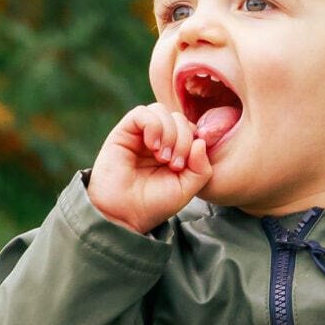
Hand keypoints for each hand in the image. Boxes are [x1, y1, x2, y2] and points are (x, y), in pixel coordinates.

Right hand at [87, 102, 212, 234]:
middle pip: (178, 118)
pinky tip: (151, 146)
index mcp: (174, 149)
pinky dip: (152, 126)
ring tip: (162, 157)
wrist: (126, 214)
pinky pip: (141, 113)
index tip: (185, 166)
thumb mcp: (187, 189)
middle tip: (174, 164)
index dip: (193, 141)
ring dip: (168, 133)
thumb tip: (201, 142)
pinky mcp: (123, 132)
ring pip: (161, 111)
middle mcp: (158, 139)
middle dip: (182, 139)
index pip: (191, 128)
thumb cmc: (154, 203)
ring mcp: (140, 134)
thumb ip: (202, 168)